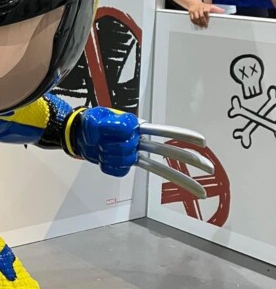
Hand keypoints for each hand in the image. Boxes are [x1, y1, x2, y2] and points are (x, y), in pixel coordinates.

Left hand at [71, 107, 214, 196]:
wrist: (78, 135)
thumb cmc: (92, 122)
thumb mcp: (97, 119)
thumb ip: (110, 126)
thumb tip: (129, 135)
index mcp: (138, 126)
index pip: (164, 131)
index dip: (183, 136)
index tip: (202, 143)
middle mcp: (139, 140)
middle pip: (166, 152)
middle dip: (188, 160)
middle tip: (210, 169)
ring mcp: (132, 154)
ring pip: (130, 160)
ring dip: (110, 153)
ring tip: (99, 144)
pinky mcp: (123, 165)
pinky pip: (119, 169)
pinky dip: (108, 164)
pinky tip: (102, 155)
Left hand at [74, 108, 139, 176]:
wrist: (88, 138)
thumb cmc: (94, 125)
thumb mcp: (90, 117)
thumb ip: (92, 123)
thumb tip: (94, 139)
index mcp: (128, 122)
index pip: (127, 129)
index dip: (112, 131)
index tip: (101, 129)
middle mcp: (133, 136)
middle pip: (128, 146)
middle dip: (109, 147)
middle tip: (99, 144)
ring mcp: (130, 151)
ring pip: (128, 160)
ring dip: (109, 158)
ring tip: (100, 152)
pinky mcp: (124, 164)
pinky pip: (122, 171)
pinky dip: (109, 167)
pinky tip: (103, 161)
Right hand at [189, 0, 224, 27]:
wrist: (193, 3)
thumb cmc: (203, 6)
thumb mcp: (211, 6)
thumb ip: (217, 9)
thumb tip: (223, 11)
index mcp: (205, 7)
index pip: (206, 12)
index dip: (207, 18)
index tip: (208, 22)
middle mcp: (199, 9)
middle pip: (201, 16)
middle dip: (203, 22)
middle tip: (205, 26)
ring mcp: (194, 11)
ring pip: (196, 18)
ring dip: (198, 23)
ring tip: (201, 26)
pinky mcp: (190, 12)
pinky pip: (192, 18)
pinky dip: (194, 22)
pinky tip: (196, 24)